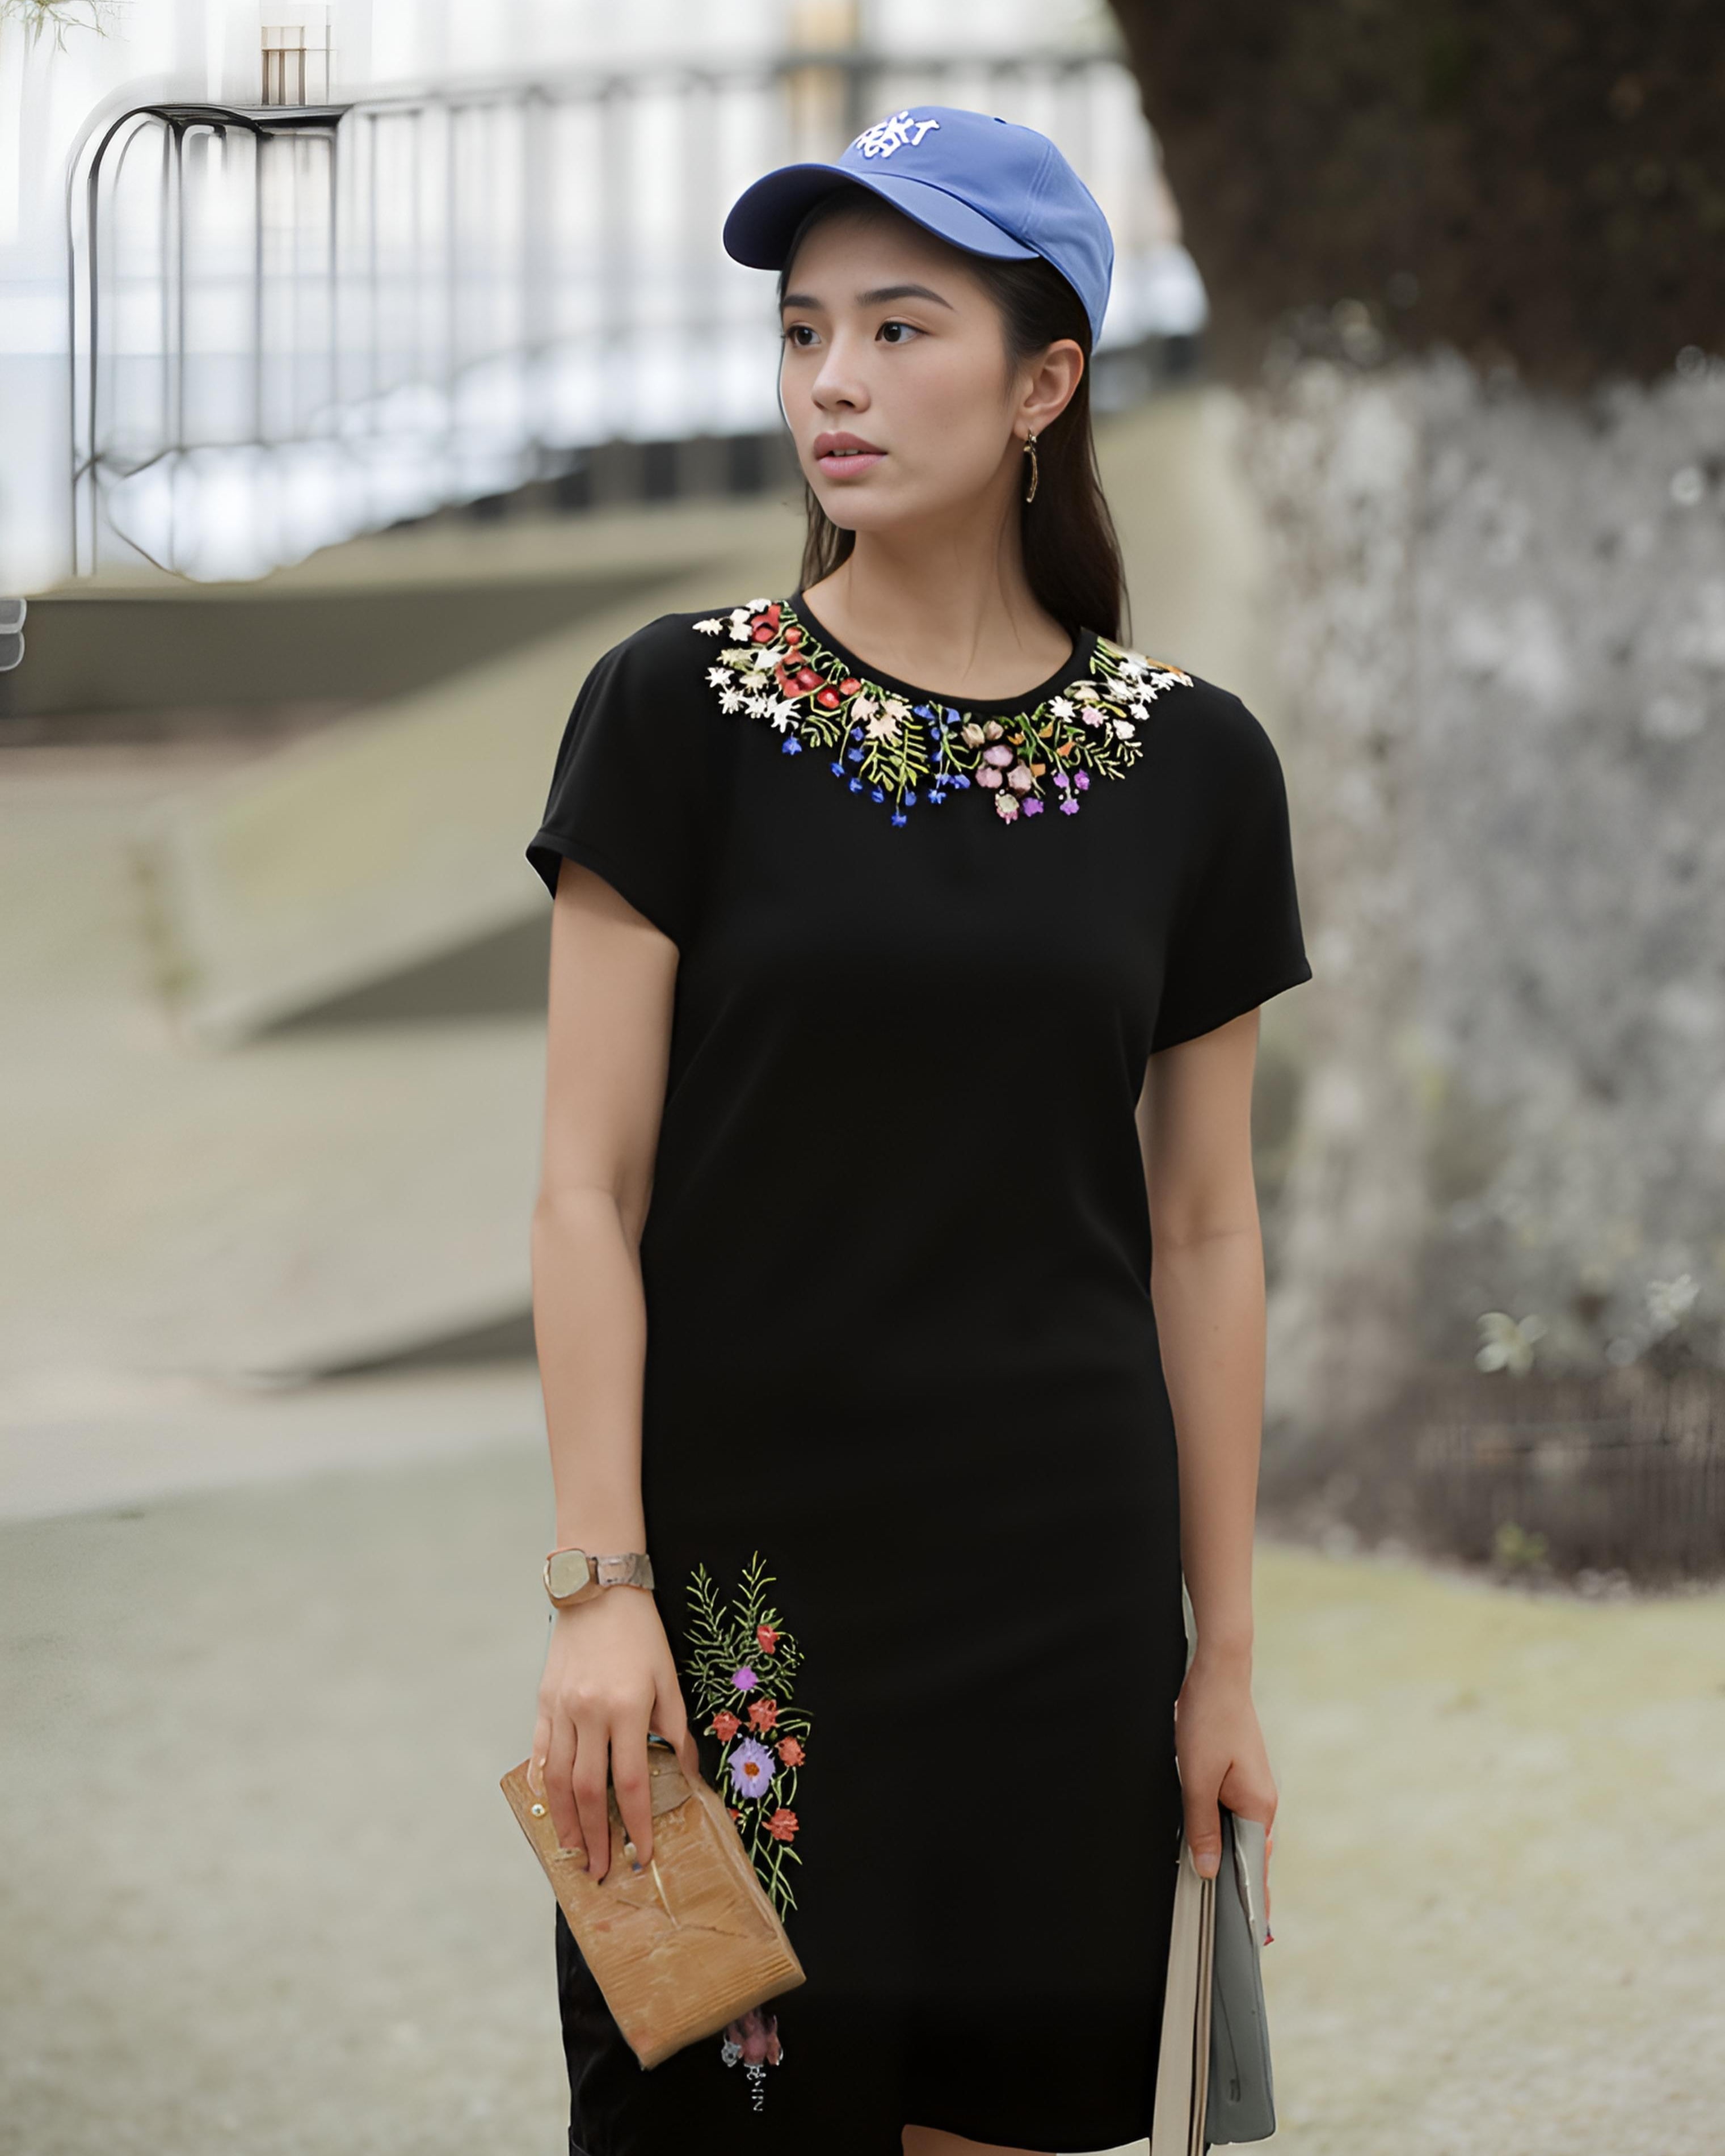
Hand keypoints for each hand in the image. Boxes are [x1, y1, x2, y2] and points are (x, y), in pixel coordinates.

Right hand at [529, 1587, 700, 1883]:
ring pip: (556, 1779)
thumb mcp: (669, 1678)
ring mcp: (561, 1708)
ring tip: (573, 1852)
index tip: (641, 1855)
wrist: (599, 1589)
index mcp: (627, 1708)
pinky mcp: (543, 1702)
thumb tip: (686, 1774)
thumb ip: (675, 1729)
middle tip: (600, 1871)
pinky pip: (541, 1752)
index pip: (629, 1783)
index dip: (636, 1825)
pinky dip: (543, 1785)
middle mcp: (589, 1712)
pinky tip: (550, 1809)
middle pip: (586, 1791)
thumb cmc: (642, 1634)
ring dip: (564, 1822)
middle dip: (595, 1837)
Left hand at [1173, 1649, 1277, 1921]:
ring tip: (1220, 1892)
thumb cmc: (1208, 1721)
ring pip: (1240, 1834)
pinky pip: (1234, 1814)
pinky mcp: (1241, 1775)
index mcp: (1258, 1808)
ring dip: (1229, 1857)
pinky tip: (1211, 1842)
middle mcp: (1262, 1802)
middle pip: (1249, 1855)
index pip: (1255, 1869)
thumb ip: (1201, 1828)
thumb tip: (1206, 1871)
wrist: (1219, 1674)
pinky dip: (1224, 1832)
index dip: (1250, 1902)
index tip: (1253, 1937)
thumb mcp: (1196, 1779)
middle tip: (1239, 1926)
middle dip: (1241, 1885)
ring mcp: (1253, 1788)